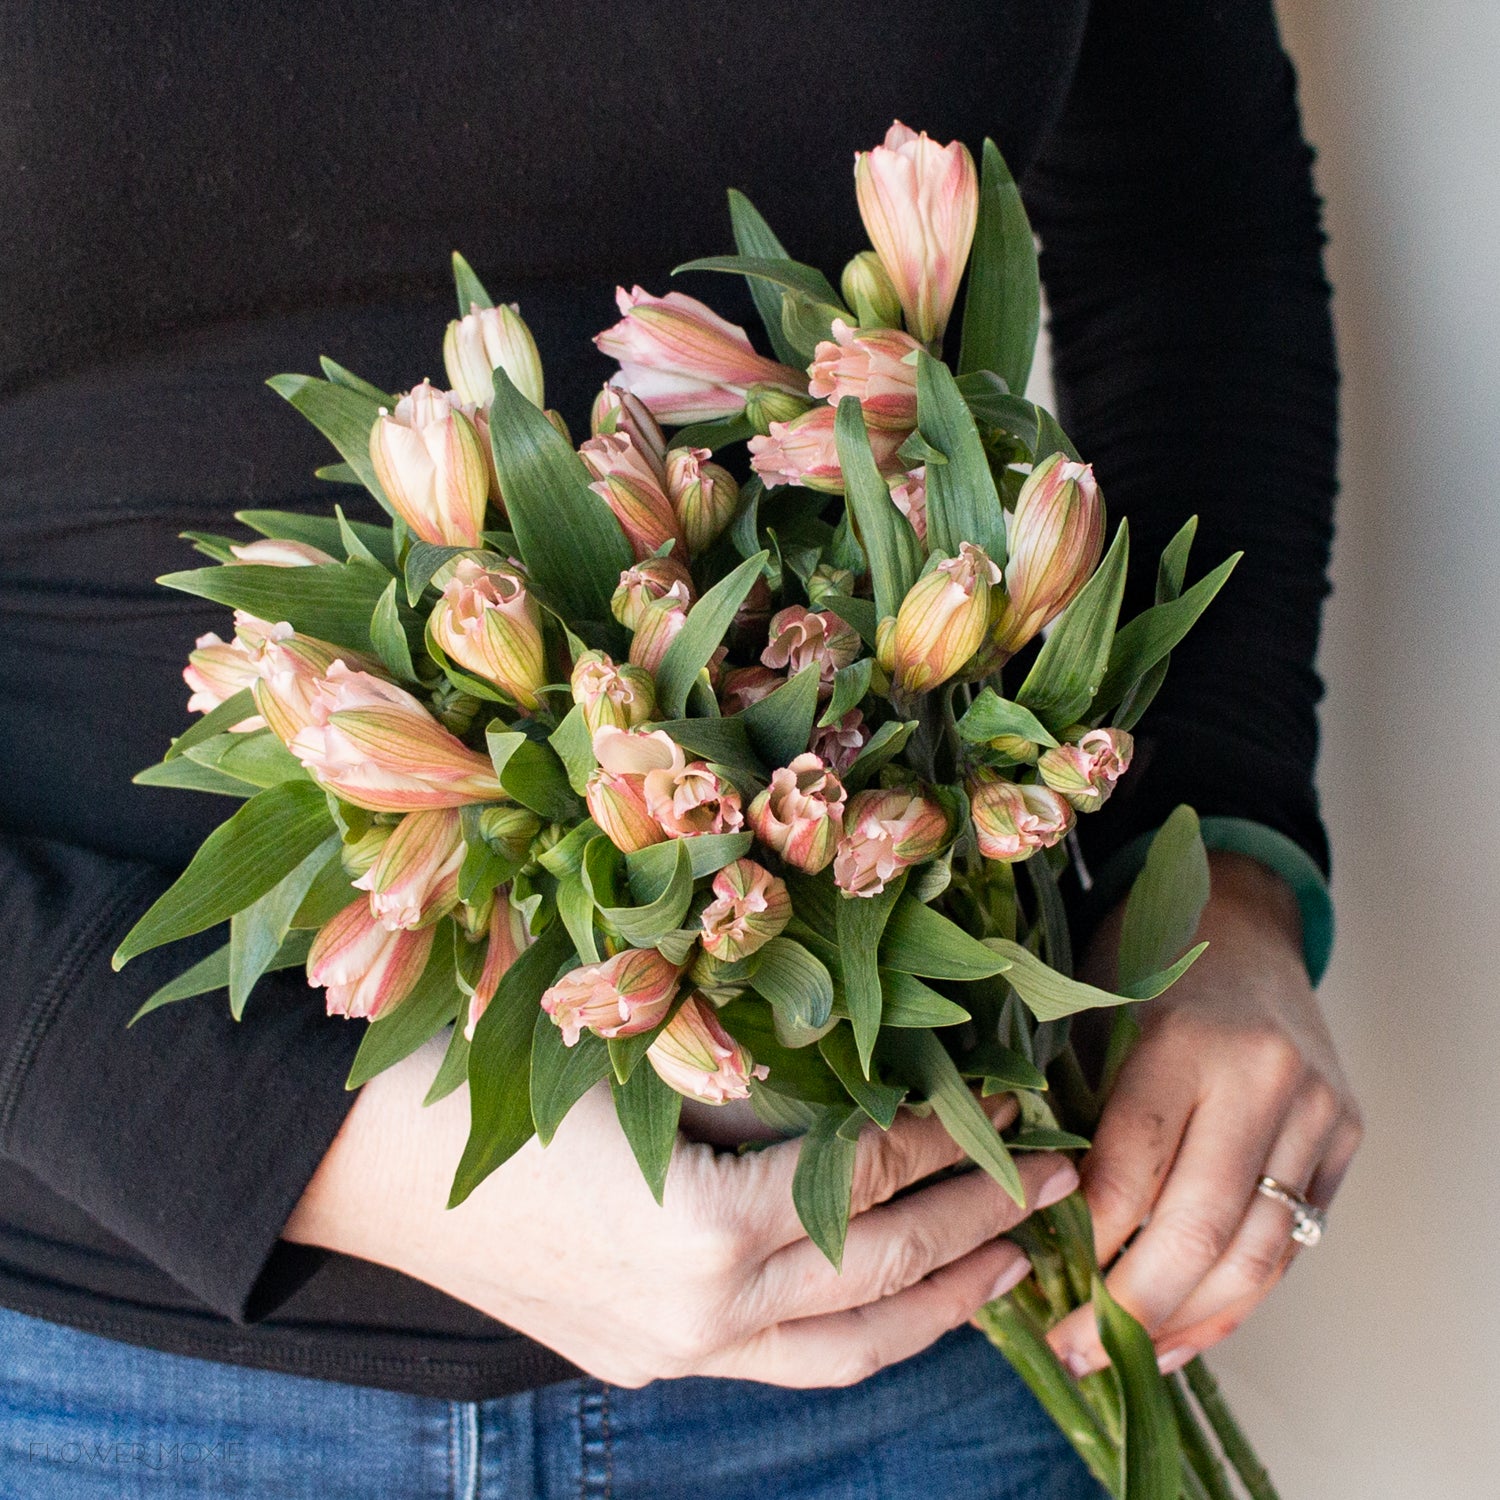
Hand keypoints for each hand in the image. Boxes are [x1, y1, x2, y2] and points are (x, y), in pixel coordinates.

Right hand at [285, 1036, 1077, 1387]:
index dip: (949, 1140)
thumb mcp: (634, 1053)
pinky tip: (882, 1293)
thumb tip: (867, 1071)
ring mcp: (666, 1352)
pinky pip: (778, 1363)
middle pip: (880, 1278)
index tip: (1012, 1103)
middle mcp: (697, 1316)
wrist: (354, 1159)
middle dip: (980, 1229)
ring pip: (842, 1354)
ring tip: (1006, 1266)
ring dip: (935, 1308)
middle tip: (1056, 1186)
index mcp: (702, 1229)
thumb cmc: (483, 1074)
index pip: (866, 1181)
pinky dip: (851, 1331)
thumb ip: (758, 1078)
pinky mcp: (635, 1360)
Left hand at [1046, 853, 1361, 1376]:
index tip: (1041, 1284)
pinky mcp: (1344, 1139)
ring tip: (1125, 1356)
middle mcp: (1263, 1075)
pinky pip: (1293, 1244)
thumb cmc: (1141, 968)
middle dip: (1133, 1304)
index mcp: (1182, 1037)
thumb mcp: (1089, 1019)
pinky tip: (1184, 1331)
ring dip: (1188, 1320)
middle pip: (1203, 1227)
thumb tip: (1033, 1231)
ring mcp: (1316, 1110)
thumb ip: (1073, 1114)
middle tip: (1076, 1347)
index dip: (1086, 1241)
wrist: (1242, 924)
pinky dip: (1238, 1301)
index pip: (1132, 1168)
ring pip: (1259, 1253)